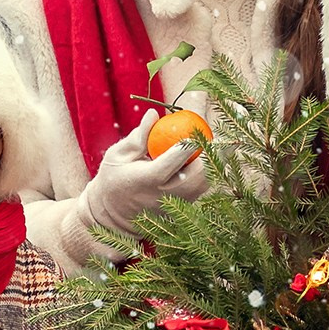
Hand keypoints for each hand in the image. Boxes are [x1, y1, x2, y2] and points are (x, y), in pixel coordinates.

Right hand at [81, 115, 210, 239]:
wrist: (114, 216)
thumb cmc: (114, 179)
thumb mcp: (117, 155)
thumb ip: (138, 137)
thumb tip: (154, 114)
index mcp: (146, 180)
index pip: (173, 160)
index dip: (188, 143)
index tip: (197, 127)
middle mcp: (165, 195)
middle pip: (197, 175)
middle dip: (209, 153)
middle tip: (214, 135)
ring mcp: (176, 205)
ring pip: (204, 183)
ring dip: (212, 163)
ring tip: (214, 143)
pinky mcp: (183, 209)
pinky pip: (202, 189)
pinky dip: (209, 172)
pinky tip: (207, 156)